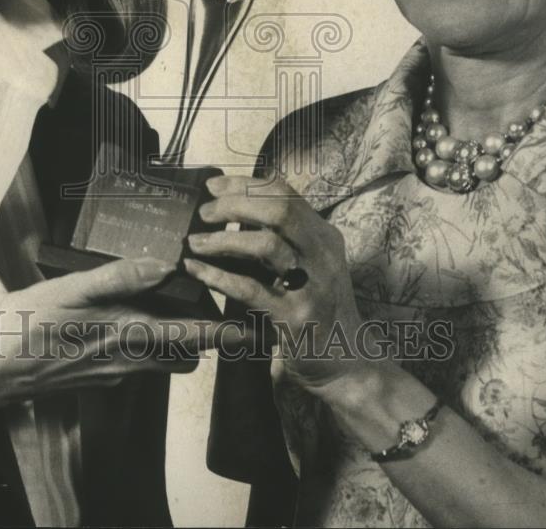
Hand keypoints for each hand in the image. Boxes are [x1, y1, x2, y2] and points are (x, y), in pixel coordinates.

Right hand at [0, 257, 216, 438]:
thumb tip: (165, 265)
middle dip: (211, 337)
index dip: (226, 331)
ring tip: (190, 312)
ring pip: (166, 358)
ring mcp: (116, 370)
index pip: (193, 335)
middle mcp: (130, 358)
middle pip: (186, 350)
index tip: (254, 326)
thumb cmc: (28, 325)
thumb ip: (119, 277)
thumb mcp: (70, 290)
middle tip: (231, 317)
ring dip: (183, 342)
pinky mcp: (101, 374)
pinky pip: (142, 362)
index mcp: (128, 333)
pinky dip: (154, 345)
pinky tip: (140, 321)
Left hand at [184, 175, 382, 397]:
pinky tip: (197, 271)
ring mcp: (311, 286)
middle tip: (205, 213)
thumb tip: (237, 207)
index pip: (284, 193)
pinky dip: (218, 276)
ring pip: (265, 245)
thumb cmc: (320, 307)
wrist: (348, 361)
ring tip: (196, 243)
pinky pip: (250, 290)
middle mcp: (322, 255)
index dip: (245, 184)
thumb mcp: (313, 263)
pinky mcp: (294, 318)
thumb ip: (286, 236)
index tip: (213, 185)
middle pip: (278, 210)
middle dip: (235, 204)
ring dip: (223, 240)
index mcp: (324, 235)